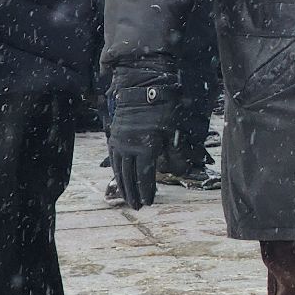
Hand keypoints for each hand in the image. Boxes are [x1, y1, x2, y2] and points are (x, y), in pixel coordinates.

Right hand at [109, 81, 176, 208]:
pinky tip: (118, 177)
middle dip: (132, 193)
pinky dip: (116, 171)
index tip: (148, 203)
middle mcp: (129, 147)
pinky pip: (113, 159)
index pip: (144, 176)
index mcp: (146, 147)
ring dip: (122, 185)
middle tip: (136, 207)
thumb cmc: (163, 107)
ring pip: (119, 169)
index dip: (146, 191)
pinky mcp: (114, 136)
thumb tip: (180, 171)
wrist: (142, 87)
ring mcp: (119, 142)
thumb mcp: (174, 130)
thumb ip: (176, 152)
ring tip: (126, 197)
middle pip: (129, 177)